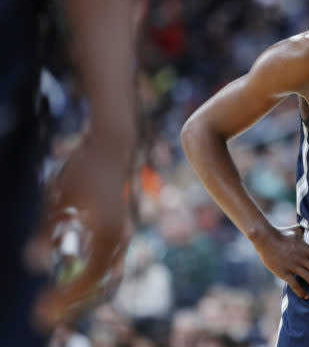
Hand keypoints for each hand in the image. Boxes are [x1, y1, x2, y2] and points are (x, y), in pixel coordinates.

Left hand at [31, 133, 133, 329]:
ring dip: (82, 292)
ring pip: (108, 276)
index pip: (89, 277)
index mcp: (106, 231)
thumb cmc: (83, 168)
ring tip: (55, 302)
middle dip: (74, 303)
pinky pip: (108, 263)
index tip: (43, 308)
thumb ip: (45, 232)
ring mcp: (123, 234)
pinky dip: (90, 278)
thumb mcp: (57, 198)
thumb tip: (33, 264)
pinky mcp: (120, 230)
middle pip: (101, 284)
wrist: (112, 145)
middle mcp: (120, 236)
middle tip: (44, 316)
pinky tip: (69, 282)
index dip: (66, 297)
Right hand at [253, 225, 308, 299]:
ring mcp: (293, 266)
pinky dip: (301, 291)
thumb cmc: (281, 233)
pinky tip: (306, 297)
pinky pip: (294, 284)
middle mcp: (302, 258)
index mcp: (306, 249)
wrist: (265, 238)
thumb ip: (306, 230)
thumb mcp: (296, 230)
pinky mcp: (283, 272)